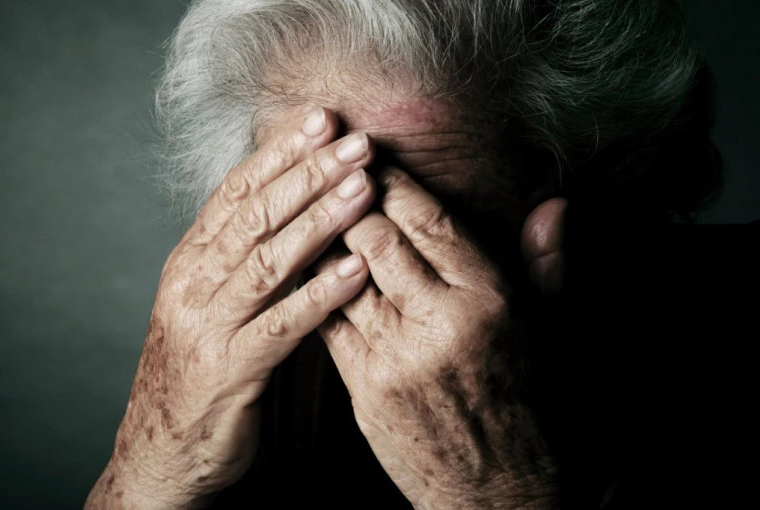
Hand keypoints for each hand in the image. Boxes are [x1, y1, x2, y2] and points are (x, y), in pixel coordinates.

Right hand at [86, 108, 376, 507]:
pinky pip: (282, 325)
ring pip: (267, 260)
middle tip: (357, 141)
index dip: (280, 152)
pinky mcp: (229, 370)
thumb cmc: (200, 367)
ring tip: (364, 188)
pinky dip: (320, 294)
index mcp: (190, 260)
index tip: (322, 119)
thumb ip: (244, 256)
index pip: (236, 191)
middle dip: (309, 173)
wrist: (162, 450)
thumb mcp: (213, 300)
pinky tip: (356, 269)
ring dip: (319, 220)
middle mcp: (192, 283)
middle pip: (255, 214)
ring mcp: (207, 326)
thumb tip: (292, 207)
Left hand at [316, 168, 561, 508]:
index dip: (393, 181)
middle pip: (376, 236)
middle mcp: (439, 321)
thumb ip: (546, 263)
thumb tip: (553, 206)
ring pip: (342, 274)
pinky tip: (305, 262)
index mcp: (487, 298)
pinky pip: (328, 321)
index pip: (429, 219)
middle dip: (348, 197)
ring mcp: (396, 355)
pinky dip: (315, 285)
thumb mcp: (548, 329)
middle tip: (329, 168)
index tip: (370, 156)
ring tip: (306, 204)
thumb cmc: (525, 398)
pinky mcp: (364, 386)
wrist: (496, 486)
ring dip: (322, 235)